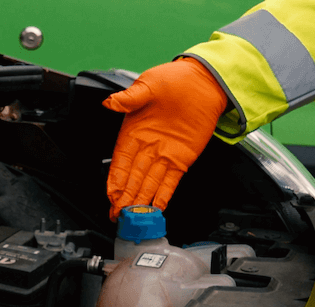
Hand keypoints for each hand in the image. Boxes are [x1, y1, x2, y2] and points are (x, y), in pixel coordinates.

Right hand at [104, 57, 227, 220]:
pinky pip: (170, 182)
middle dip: (125, 197)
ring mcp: (164, 155)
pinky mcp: (181, 160)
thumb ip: (129, 98)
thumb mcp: (149, 85)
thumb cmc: (174, 80)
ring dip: (141, 201)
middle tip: (118, 214)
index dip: (116, 179)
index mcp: (133, 131)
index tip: (111, 194)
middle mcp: (146, 147)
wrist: (204, 82)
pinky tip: (156, 209)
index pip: (120, 161)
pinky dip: (163, 196)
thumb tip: (110, 102)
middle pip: (133, 178)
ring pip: (149, 184)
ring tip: (133, 217)